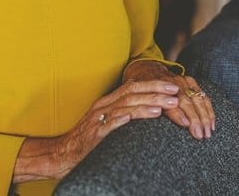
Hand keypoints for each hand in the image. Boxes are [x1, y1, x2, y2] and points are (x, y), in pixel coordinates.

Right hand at [13, 79, 180, 181]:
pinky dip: (125, 119)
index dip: (154, 85)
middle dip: (156, 91)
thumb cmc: (88, 140)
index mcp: (108, 101)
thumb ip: (123, 112)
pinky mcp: (95, 134)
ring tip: (166, 107)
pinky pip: (111, 124)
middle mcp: (104, 106)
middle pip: (132, 93)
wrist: (62, 154)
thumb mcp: (107, 122)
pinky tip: (139, 118)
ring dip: (148, 105)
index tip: (172, 86)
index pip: (133, 87)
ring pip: (126, 106)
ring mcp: (99, 119)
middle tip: (175, 92)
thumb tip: (147, 107)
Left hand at [122, 60, 215, 139]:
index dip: (179, 114)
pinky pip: (203, 96)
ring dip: (205, 117)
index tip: (187, 126)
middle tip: (201, 135)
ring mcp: (182, 81)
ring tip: (208, 133)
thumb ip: (142, 108)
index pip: (169, 101)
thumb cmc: (140, 91)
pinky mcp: (190, 81)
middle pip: (187, 101)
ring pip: (198, 99)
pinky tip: (211, 123)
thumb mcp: (137, 98)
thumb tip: (138, 125)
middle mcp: (171, 82)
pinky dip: (209, 110)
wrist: (145, 70)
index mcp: (157, 86)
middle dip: (196, 119)